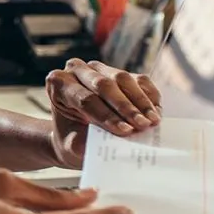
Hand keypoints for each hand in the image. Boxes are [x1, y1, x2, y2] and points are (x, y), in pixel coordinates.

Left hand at [46, 59, 161, 167]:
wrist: (75, 134)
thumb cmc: (72, 138)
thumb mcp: (72, 145)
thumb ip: (87, 143)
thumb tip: (112, 144)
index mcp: (58, 83)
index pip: (85, 99)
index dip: (106, 115)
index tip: (124, 130)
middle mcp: (76, 70)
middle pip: (104, 85)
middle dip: (125, 107)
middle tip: (141, 125)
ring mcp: (99, 68)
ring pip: (122, 79)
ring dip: (140, 102)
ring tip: (151, 121)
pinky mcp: (119, 73)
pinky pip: (138, 79)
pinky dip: (149, 96)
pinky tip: (155, 112)